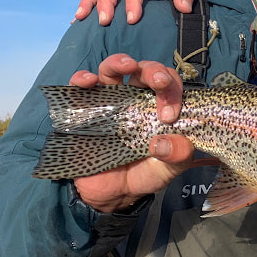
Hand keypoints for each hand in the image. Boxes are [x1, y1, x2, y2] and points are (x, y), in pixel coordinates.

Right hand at [69, 54, 192, 212]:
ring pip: (113, 70)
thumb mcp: (166, 170)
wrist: (111, 194)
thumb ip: (177, 157)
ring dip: (119, 62)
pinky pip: (79, 88)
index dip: (174, 91)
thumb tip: (167, 142)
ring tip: (126, 66)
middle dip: (154, 70)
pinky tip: (88, 82)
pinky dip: (82, 78)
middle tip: (159, 82)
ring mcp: (110, 102)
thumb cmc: (144, 174)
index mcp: (160, 107)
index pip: (171, 85)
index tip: (171, 115)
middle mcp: (137, 99)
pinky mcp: (85, 111)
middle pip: (145, 70)